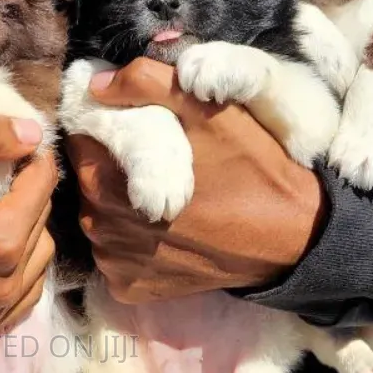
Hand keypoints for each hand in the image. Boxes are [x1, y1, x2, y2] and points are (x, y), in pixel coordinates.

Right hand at [0, 117, 57, 333]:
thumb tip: (33, 132)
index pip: (42, 188)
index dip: (33, 160)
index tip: (20, 148)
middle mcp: (0, 282)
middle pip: (41, 226)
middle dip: (29, 197)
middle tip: (2, 179)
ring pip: (36, 264)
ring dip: (25, 236)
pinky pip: (18, 299)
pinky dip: (14, 275)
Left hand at [66, 59, 326, 301]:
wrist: (291, 237)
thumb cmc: (249, 166)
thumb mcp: (206, 109)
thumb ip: (145, 84)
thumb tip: (95, 84)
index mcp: (104, 178)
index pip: (80, 140)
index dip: (104, 128)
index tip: (136, 127)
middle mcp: (97, 226)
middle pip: (88, 181)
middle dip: (113, 167)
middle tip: (159, 163)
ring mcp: (113, 262)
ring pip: (100, 219)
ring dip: (122, 206)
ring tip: (166, 198)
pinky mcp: (131, 288)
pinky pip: (117, 256)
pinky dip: (134, 244)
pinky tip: (168, 233)